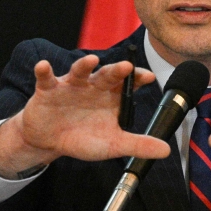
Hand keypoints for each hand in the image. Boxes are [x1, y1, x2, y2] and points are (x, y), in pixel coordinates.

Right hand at [0, 55, 169, 178]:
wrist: (50, 140)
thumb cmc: (84, 137)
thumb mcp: (112, 144)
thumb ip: (138, 145)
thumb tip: (166, 151)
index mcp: (111, 97)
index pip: (128, 84)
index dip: (138, 78)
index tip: (149, 77)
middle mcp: (93, 86)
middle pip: (107, 74)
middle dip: (116, 70)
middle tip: (126, 66)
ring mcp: (71, 85)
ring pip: (79, 71)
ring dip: (84, 65)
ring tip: (91, 60)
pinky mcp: (48, 90)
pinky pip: (46, 78)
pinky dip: (44, 71)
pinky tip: (44, 66)